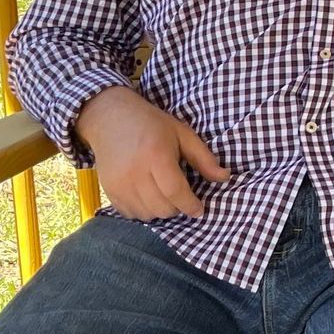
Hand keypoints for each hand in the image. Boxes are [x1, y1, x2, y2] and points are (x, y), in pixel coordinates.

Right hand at [78, 84, 227, 219]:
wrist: (110, 118)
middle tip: (180, 195)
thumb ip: (203, 158)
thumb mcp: (182, 133)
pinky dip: (143, 211)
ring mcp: (119, 184)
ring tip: (163, 194)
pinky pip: (130, 214)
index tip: (199, 209)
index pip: (176, 192)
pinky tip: (147, 196)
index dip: (191, 205)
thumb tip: (224, 177)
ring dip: (160, 210)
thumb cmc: (151, 125)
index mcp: (156, 155)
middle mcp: (135, 172)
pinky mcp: (109, 190)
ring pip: (147, 215)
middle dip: (177, 207)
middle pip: (162, 208)